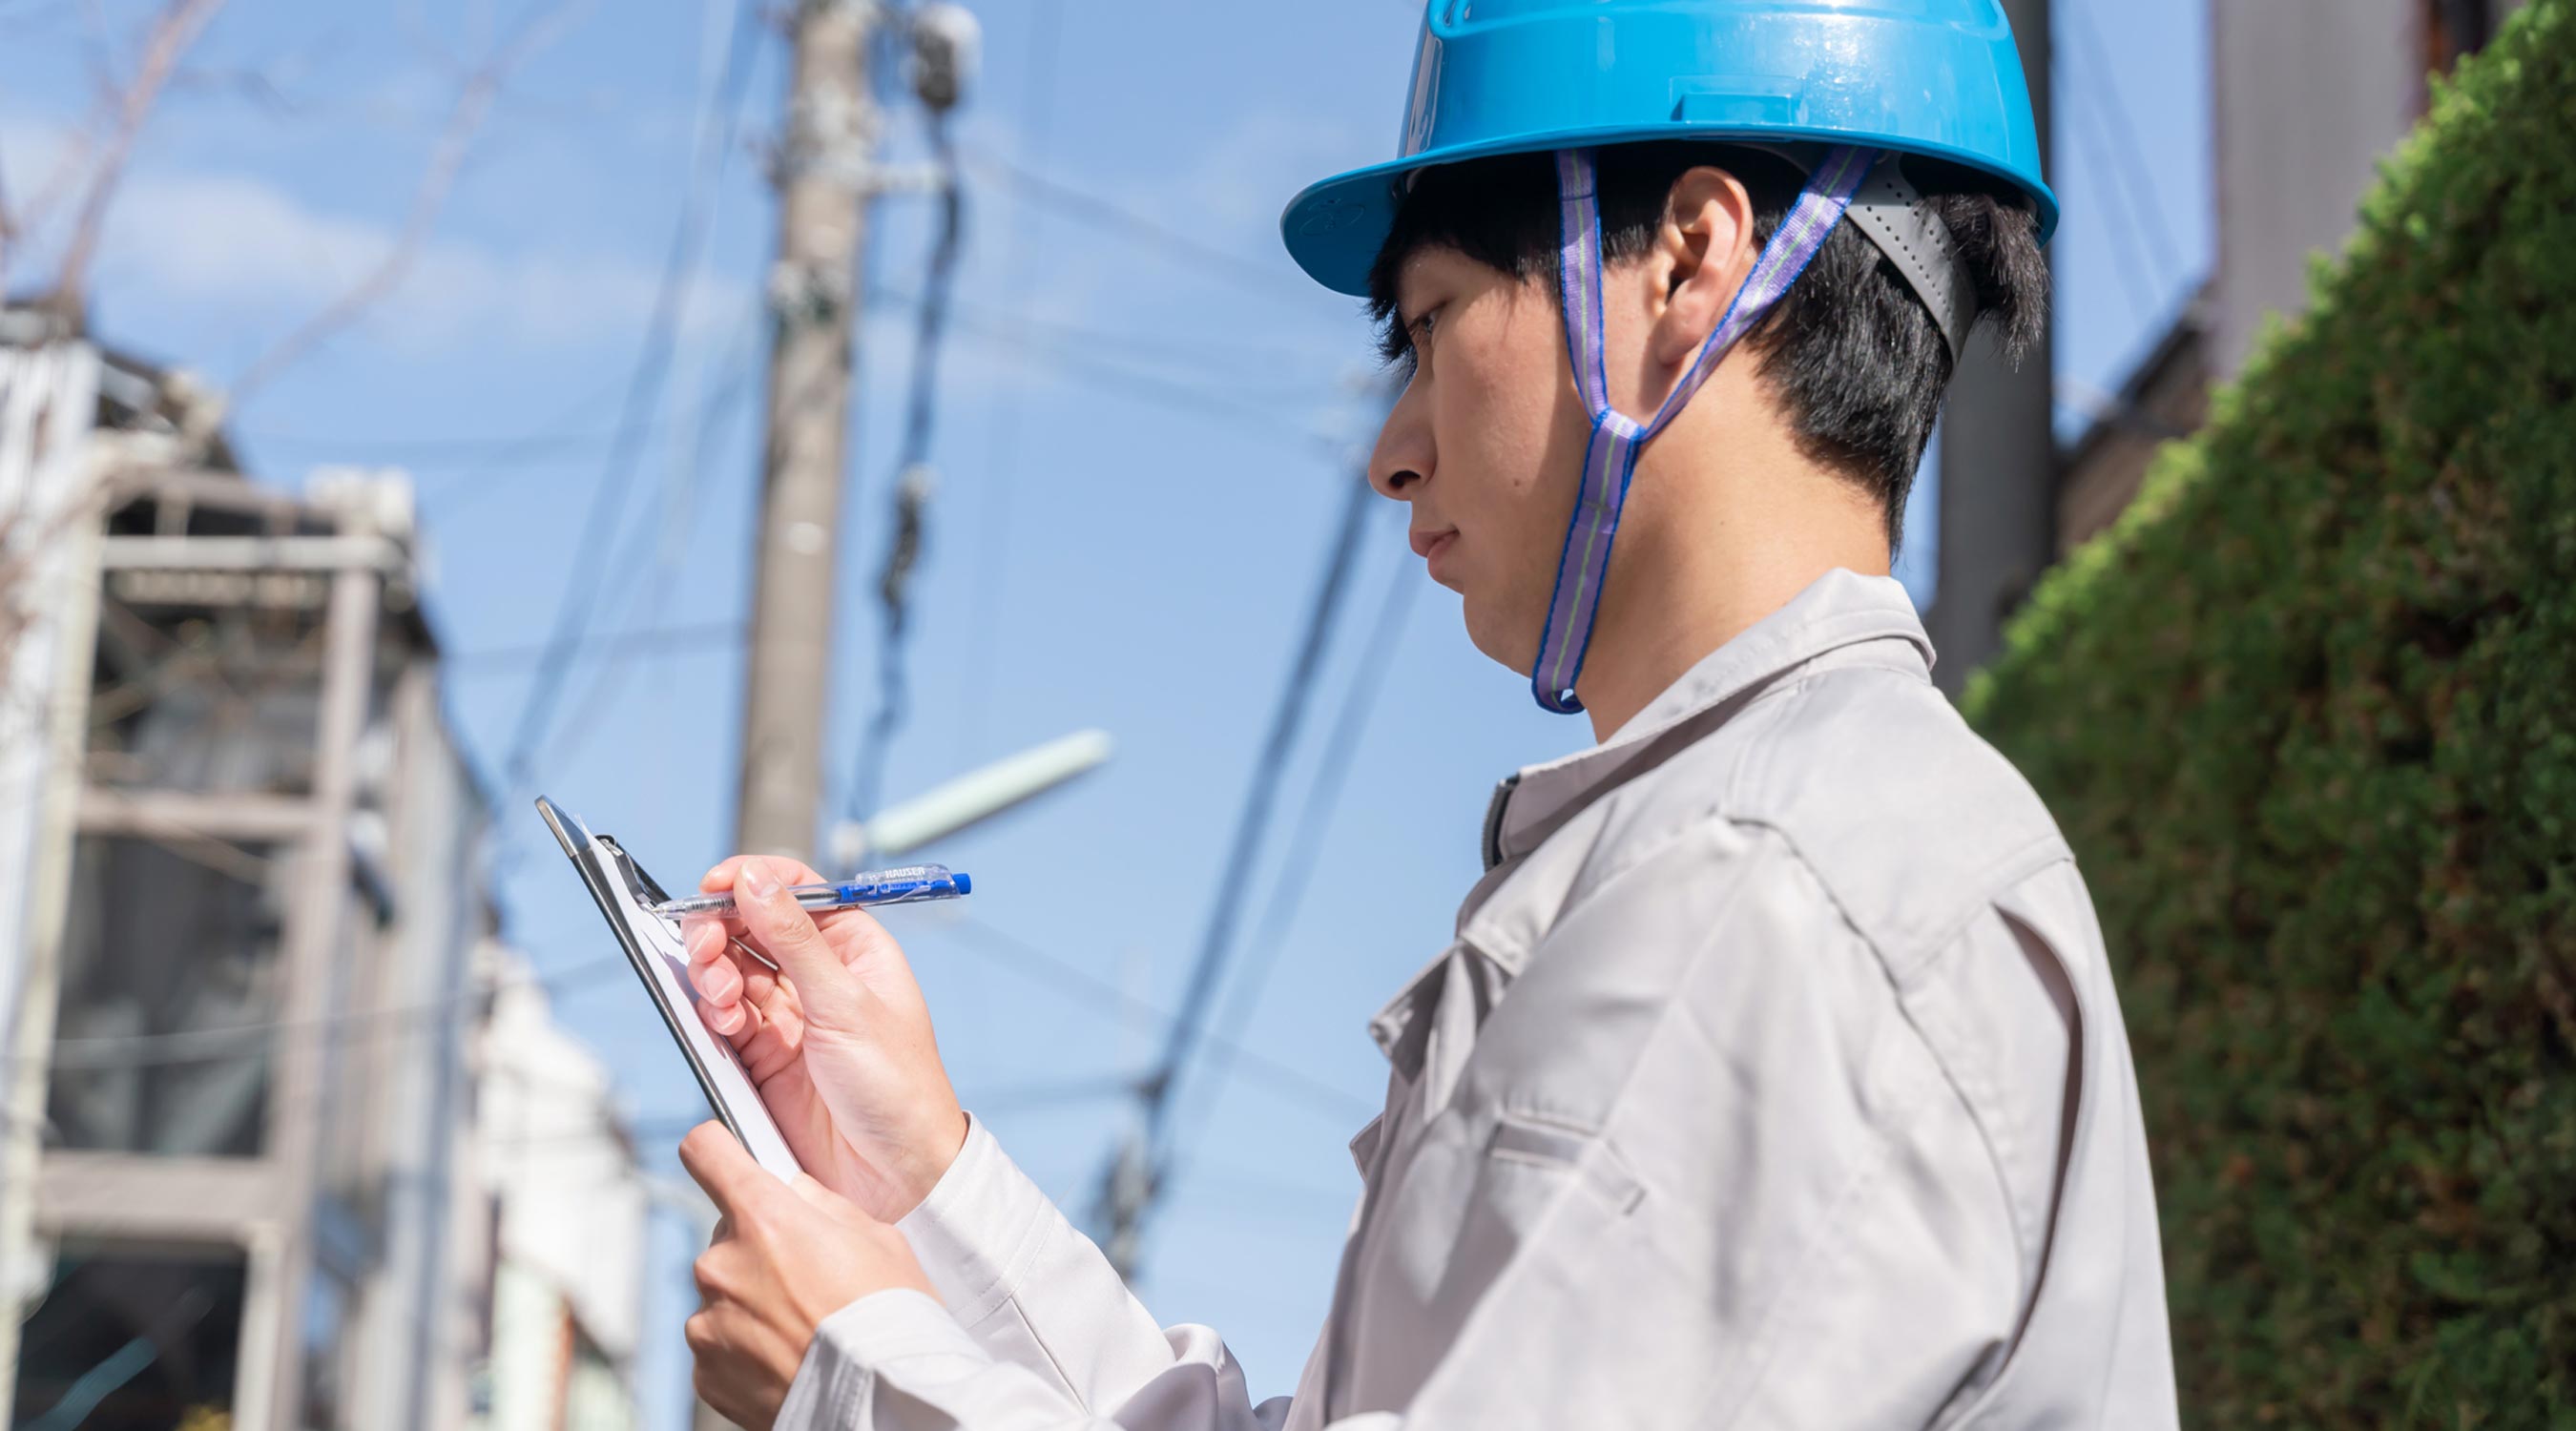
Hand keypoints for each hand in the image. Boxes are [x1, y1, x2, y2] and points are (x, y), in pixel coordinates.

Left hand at [680, 1122, 936, 1430]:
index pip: (705, 1152)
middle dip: (759, 1249)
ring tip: (805, 1327)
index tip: (726, 1158)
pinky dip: (746, 1349)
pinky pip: (718, 1344)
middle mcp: (723, 1265)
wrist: (881, 1404)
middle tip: (808, 1278)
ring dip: (753, 1303)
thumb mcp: (877, 1237)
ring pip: (723, 1292)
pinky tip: (788, 1356)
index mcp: (764, 1218)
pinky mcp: (705, 1371)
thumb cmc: (890, 1319)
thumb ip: (821, 1205)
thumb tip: (793, 1192)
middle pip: (727, 1235)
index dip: (717, 1150)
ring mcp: (708, 1321)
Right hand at [684, 853, 966, 1220]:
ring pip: (731, 970)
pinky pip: (724, 1017)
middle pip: (751, 927)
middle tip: (706, 943)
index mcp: (854, 946)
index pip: (795, 891)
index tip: (716, 882)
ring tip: (722, 992)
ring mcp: (788, 1015)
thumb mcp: (846, 1003)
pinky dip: (715, 1011)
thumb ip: (794, 939)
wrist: (895, 1175)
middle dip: (721, 928)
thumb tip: (756, 880)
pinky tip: (724, 1018)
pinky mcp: (763, 1056)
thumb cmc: (897, 1086)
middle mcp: (818, 974)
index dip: (754, 880)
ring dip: (714, 971)